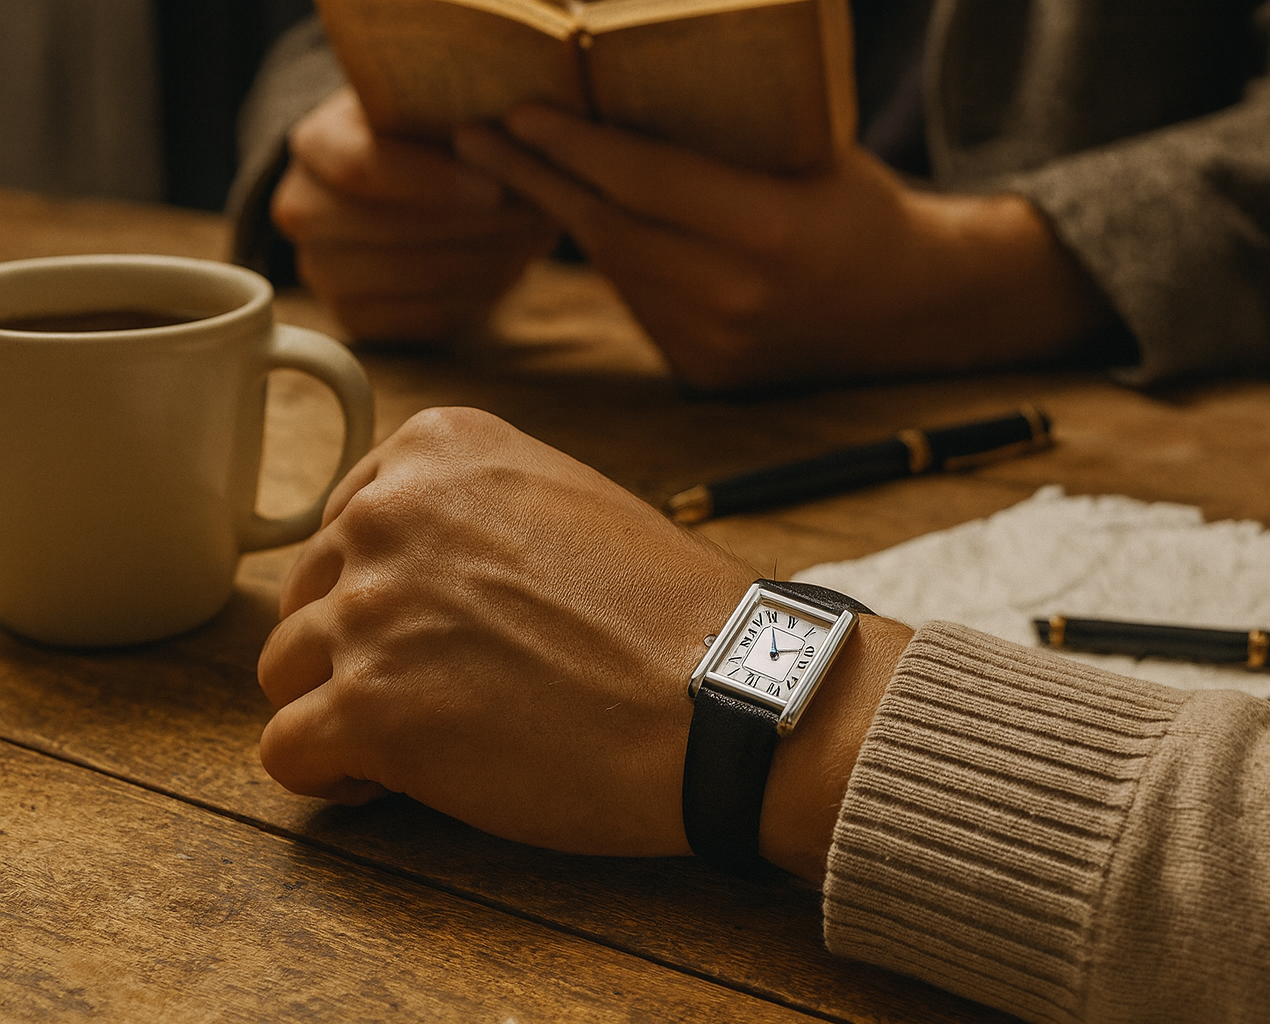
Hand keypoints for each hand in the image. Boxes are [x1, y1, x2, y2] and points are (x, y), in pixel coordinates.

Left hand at [256, 407, 909, 876]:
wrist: (726, 694)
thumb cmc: (666, 614)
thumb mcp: (565, 501)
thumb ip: (471, 510)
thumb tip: (404, 568)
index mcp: (436, 449)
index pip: (343, 524)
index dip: (379, 591)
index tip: (433, 632)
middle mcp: (387, 512)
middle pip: (309, 597)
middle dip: (359, 651)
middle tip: (440, 694)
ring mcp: (371, 609)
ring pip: (285, 672)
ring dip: (342, 712)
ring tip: (422, 743)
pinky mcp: (366, 709)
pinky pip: (287, 750)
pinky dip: (330, 775)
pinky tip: (393, 782)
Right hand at [272, 89, 561, 341]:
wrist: (408, 189)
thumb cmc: (432, 138)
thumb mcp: (439, 106)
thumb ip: (461, 117)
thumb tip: (506, 142)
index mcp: (315, 145)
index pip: (362, 168)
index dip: (433, 182)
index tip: (495, 187)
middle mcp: (303, 210)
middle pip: (389, 229)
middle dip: (473, 226)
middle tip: (537, 216)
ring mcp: (322, 270)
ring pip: (409, 277)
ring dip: (484, 261)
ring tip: (533, 239)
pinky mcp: (354, 316)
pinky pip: (418, 317)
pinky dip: (472, 296)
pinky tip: (508, 269)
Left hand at [452, 106, 1108, 390]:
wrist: (913, 307)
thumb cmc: (861, 206)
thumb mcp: (810, 149)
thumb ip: (723, 135)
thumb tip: (619, 89)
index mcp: (771, 232)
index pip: (645, 181)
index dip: (574, 145)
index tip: (518, 112)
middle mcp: (737, 298)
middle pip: (609, 229)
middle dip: (536, 178)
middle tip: (474, 136)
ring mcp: (717, 344)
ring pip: (616, 269)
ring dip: (567, 218)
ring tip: (519, 169)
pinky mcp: (705, 374)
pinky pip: (638, 304)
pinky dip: (614, 262)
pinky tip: (590, 223)